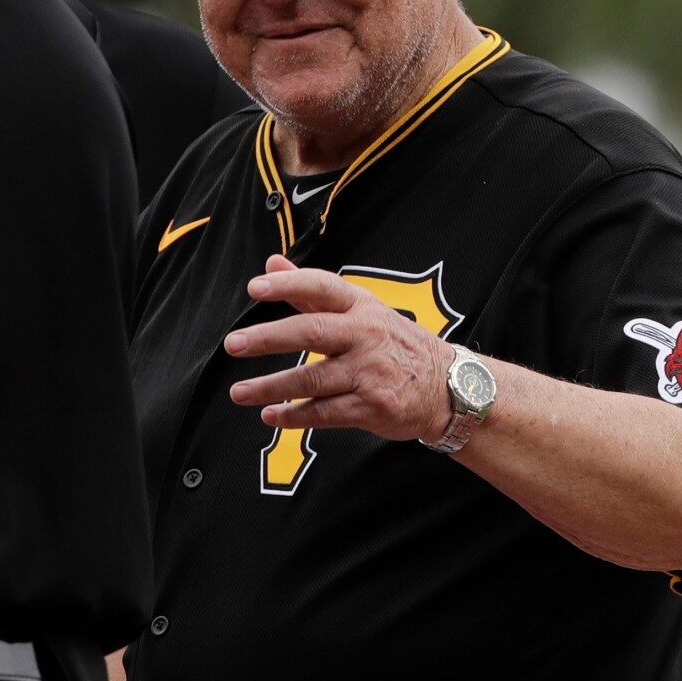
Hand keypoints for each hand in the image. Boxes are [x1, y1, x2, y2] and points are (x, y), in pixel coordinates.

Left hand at [223, 255, 452, 441]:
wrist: (447, 387)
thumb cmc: (395, 344)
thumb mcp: (363, 309)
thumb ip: (312, 292)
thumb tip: (271, 265)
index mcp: (362, 307)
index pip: (322, 288)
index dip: (289, 285)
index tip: (256, 287)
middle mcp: (366, 336)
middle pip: (312, 333)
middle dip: (269, 338)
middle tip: (234, 344)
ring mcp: (370, 372)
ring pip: (312, 379)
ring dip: (271, 386)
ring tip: (239, 392)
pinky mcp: (372, 407)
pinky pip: (325, 413)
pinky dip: (295, 416)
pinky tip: (272, 415)